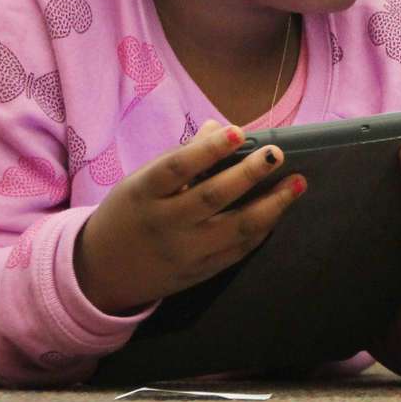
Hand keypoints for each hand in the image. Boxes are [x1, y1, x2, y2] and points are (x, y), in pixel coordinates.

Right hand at [74, 120, 305, 314]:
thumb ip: (181, 157)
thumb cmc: (129, 214)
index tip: (238, 132)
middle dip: (249, 174)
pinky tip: (278, 211)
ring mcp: (185, 252)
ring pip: (235, 228)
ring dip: (272, 205)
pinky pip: (238, 251)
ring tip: (298, 183)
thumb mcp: (141, 182)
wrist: (102, 274)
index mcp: (144, 194)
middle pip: (212, 197)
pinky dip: (261, 230)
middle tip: (278, 154)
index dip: (208, 150)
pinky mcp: (200, 273)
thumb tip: (219, 127)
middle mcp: (165, 223)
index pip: (177, 168)